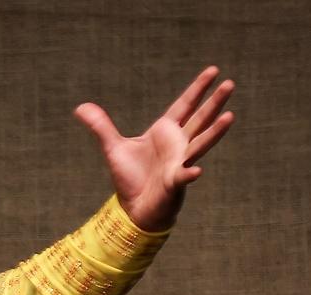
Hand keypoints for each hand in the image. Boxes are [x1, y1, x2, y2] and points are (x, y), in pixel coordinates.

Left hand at [74, 66, 235, 232]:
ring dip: (215, 131)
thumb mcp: (112, 148)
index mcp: (165, 132)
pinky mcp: (174, 182)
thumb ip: (101, 127)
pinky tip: (196, 170)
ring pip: (201, 143)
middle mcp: (178, 144)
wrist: (134, 209)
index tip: (213, 70)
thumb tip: (80, 107)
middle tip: (230, 83)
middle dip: (214, 102)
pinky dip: (189, 173)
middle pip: (200, 118)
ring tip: (230, 116)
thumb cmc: (131, 178)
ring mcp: (180, 162)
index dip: (198, 88)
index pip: (185, 105)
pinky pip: (183, 177)